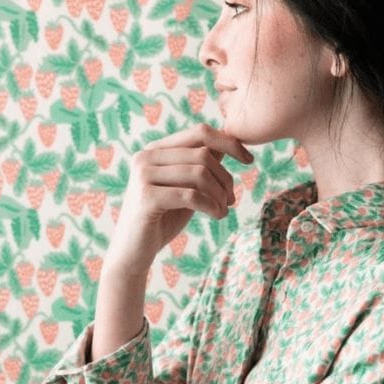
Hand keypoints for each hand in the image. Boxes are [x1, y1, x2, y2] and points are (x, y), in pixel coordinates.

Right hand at [104, 123, 253, 275]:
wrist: (133, 252)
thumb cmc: (164, 217)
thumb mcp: (186, 186)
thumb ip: (202, 164)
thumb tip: (231, 143)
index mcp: (155, 149)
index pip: (200, 132)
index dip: (229, 143)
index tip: (249, 160)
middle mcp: (146, 156)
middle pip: (203, 154)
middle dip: (225, 178)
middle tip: (231, 199)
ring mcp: (143, 175)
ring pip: (199, 173)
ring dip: (220, 194)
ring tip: (223, 210)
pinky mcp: (146, 197)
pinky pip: (191, 195)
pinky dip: (211, 206)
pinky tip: (217, 216)